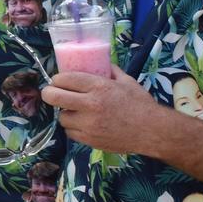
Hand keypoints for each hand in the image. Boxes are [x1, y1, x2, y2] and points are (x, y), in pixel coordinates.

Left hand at [42, 65, 164, 154]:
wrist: (152, 131)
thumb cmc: (141, 104)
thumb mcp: (126, 81)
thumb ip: (110, 70)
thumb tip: (100, 62)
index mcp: (98, 86)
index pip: (64, 79)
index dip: (57, 79)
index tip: (58, 80)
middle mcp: (90, 105)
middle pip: (54, 97)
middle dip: (49, 93)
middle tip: (52, 94)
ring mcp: (88, 125)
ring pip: (62, 117)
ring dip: (66, 113)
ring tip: (74, 110)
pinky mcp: (90, 140)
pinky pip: (70, 133)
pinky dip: (74, 128)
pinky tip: (82, 123)